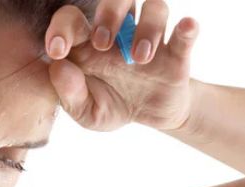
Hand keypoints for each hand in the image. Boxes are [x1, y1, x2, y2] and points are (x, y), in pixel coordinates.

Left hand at [43, 2, 199, 131]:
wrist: (150, 117)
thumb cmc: (113, 105)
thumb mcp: (87, 111)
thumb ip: (69, 94)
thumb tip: (58, 68)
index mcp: (91, 43)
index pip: (73, 18)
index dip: (61, 27)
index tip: (57, 50)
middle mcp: (121, 31)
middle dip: (108, 15)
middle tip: (102, 44)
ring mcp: (149, 37)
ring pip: (153, 7)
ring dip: (147, 28)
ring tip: (139, 59)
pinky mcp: (176, 53)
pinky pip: (185, 33)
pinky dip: (187, 29)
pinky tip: (186, 28)